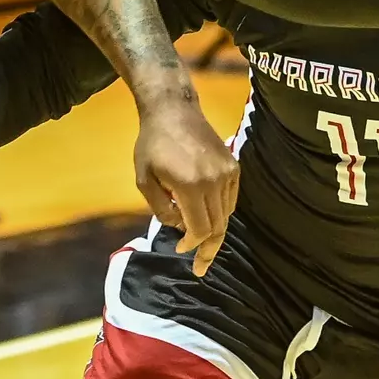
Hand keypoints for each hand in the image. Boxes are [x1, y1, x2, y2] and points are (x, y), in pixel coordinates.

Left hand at [134, 99, 238, 276]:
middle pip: (217, 226)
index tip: (182, 250)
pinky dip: (221, 213)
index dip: (192, 245)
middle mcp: (214, 180)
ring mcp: (227, 173)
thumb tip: (179, 228)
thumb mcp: (144, 179)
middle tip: (200, 267)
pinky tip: (208, 218)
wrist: (174, 111)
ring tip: (201, 243)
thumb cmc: (152, 145)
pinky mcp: (233, 166)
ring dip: (214, 231)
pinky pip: (231, 200)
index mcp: (190, 185)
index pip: (199, 228)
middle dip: (208, 249)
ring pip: (226, 215)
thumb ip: (161, 209)